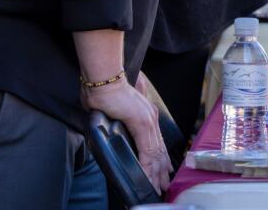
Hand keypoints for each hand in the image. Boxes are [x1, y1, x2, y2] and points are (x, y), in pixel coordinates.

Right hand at [82, 75, 172, 192]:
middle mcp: (151, 118)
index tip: (163, 172)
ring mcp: (148, 120)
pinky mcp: (140, 123)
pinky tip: (147, 176)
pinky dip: (146, 166)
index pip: (157, 142)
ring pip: (154, 153)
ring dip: (154, 172)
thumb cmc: (105, 91)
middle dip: (161, 170)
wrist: (104, 79)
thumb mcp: (116, 110)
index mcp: (147, 115)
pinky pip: (146, 150)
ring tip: (155, 186)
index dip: (160, 159)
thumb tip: (115, 127)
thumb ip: (120, 120)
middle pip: (159, 150)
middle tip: (163, 185)